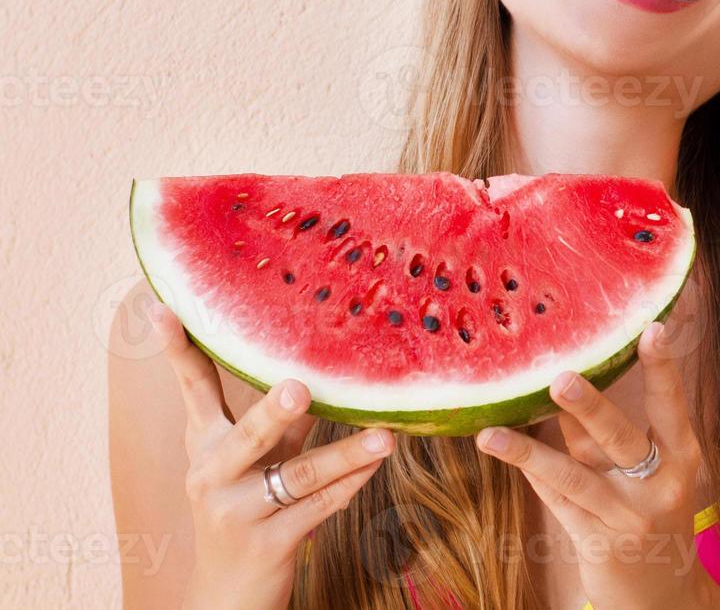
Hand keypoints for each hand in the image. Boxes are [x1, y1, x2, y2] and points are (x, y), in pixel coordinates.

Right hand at [149, 302, 394, 609]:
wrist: (228, 595)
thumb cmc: (247, 510)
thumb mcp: (253, 461)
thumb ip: (279, 420)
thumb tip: (318, 364)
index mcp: (205, 445)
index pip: (193, 390)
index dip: (179, 350)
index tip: (164, 309)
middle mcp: (213, 475)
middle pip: (248, 434)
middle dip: (274, 411)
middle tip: (299, 387)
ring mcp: (238, 513)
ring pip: (299, 475)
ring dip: (346, 453)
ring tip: (384, 436)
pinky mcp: (270, 545)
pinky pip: (320, 507)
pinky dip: (352, 483)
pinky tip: (377, 465)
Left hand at [475, 321, 719, 609]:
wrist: (665, 598)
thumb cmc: (654, 516)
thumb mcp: (654, 475)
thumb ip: (619, 437)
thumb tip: (573, 378)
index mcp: (683, 459)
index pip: (671, 407)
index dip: (663, 368)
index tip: (653, 328)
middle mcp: (660, 486)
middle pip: (620, 439)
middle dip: (590, 408)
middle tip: (561, 379)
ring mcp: (628, 518)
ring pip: (575, 476)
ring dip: (530, 452)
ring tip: (493, 435)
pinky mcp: (599, 545)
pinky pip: (558, 503)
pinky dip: (533, 474)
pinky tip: (504, 451)